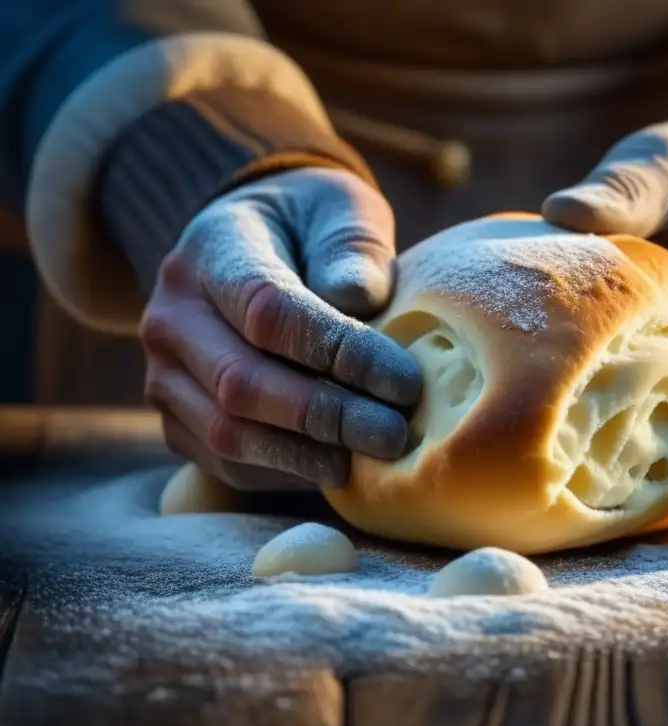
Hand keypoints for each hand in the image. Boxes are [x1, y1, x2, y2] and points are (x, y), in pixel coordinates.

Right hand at [141, 167, 421, 490]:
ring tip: (375, 458)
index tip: (404, 382)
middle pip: (242, 383)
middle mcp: (171, 315)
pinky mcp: (177, 420)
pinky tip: (341, 467)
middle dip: (328, 416)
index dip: (340, 354)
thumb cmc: (311, 227)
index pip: (269, 312)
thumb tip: (360, 301)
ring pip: (228, 433)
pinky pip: (227, 463)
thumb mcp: (340, 211)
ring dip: (308, 455)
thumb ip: (352, 248)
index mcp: (211, 249)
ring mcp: (164, 374)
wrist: (251, 244)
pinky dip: (288, 472)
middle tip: (395, 434)